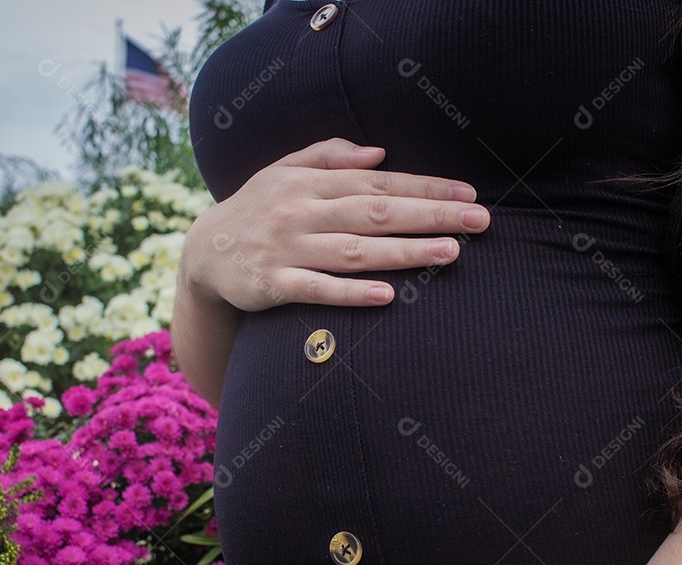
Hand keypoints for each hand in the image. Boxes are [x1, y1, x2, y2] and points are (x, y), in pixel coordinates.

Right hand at [179, 137, 489, 312]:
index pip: (379, 183)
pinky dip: (350, 292)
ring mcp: (288, 248)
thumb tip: (378, 152)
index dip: (425, 188)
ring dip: (404, 252)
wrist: (203, 252)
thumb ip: (328, 156)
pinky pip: (316, 289)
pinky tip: (388, 295)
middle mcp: (303, 212)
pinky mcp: (271, 284)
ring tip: (449, 253)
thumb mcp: (284, 171)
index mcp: (312, 182)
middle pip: (376, 213)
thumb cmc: (256, 209)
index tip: (467, 195)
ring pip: (354, 250)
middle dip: (430, 215)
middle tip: (478, 221)